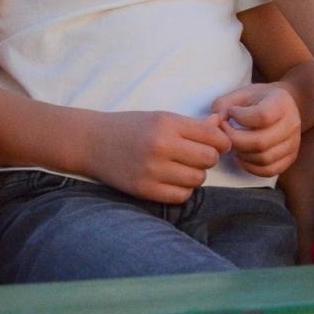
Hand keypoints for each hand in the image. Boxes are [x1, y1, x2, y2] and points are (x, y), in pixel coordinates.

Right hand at [86, 111, 229, 204]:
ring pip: (197, 179)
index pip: (212, 135)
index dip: (221, 141)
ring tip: (183, 167)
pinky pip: (181, 196)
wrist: (92, 142)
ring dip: (196, 174)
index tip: (217, 143)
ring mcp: (152, 170)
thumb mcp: (160, 117)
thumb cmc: (130, 127)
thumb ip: (192, 124)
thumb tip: (220, 124)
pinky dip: (183, 189)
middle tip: (198, 156)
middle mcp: (161, 146)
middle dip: (209, 158)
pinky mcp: (144, 190)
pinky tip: (173, 180)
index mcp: (166, 124)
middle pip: (209, 159)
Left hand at [212, 84, 300, 177]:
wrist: (283, 106)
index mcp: (281, 102)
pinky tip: (241, 157)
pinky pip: (269, 170)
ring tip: (233, 145)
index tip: (231, 113)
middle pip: (261, 142)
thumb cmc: (259, 100)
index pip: (262, 116)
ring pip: (264, 159)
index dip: (241, 117)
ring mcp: (293, 142)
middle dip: (236, 141)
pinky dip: (251, 167)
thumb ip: (224, 104)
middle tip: (225, 135)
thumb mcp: (242, 94)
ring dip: (242, 155)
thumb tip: (215, 122)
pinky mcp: (290, 157)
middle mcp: (292, 123)